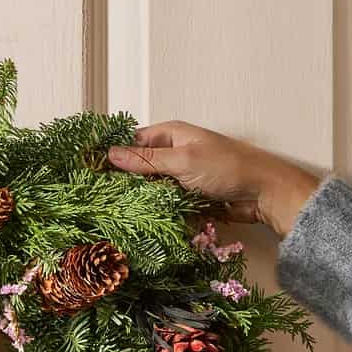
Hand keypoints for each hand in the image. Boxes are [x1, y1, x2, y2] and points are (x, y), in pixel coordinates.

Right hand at [108, 121, 318, 236]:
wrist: (262, 194)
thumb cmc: (228, 168)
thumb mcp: (182, 160)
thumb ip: (146, 159)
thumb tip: (111, 154)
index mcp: (171, 134)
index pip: (132, 140)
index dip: (112, 152)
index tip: (89, 166)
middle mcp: (173, 152)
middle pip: (137, 165)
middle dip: (121, 179)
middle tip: (96, 194)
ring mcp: (179, 176)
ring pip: (148, 187)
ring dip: (137, 198)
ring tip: (112, 209)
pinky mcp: (186, 197)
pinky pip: (162, 203)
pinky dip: (153, 209)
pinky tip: (138, 218)